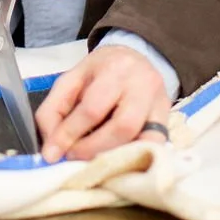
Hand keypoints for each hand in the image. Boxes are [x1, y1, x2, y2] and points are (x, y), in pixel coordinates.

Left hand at [36, 45, 169, 162]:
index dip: (70, 134)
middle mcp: (142, 84)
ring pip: (143, 140)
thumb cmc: (100, 72)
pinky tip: (115, 162)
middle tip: (73, 158)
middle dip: (93, 149)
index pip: (92, 108)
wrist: (136, 57)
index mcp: (114, 69)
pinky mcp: (168, 121)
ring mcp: (160, 104)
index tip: (52, 154)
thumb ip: (54, 110)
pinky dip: (134, 158)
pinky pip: (155, 147)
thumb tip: (50, 150)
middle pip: (122, 126)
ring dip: (114, 157)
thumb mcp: (72, 79)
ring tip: (92, 162)